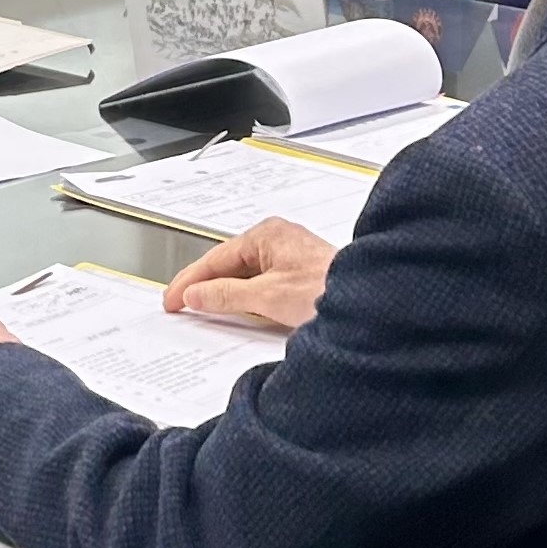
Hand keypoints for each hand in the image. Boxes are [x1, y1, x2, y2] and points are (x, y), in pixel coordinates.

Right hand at [162, 216, 339, 332]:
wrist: (374, 302)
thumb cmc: (331, 290)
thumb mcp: (267, 297)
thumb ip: (226, 296)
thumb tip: (196, 295)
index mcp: (266, 234)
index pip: (214, 258)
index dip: (188, 282)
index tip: (171, 300)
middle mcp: (278, 239)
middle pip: (229, 265)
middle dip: (205, 286)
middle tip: (180, 306)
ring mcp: (291, 256)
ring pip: (246, 276)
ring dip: (227, 294)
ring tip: (204, 311)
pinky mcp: (301, 275)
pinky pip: (263, 284)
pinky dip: (247, 299)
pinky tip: (241, 313)